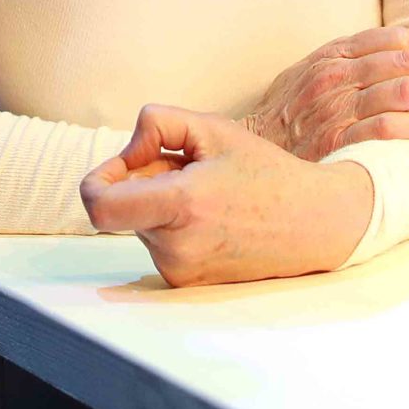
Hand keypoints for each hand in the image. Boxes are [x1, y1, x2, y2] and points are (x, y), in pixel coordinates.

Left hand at [80, 105, 373, 286]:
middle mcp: (176, 247)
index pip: (100, 207)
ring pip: (141, 223)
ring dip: (159, 202)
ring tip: (208, 192)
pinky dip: (172, 224)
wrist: (313, 224)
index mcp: (181, 206)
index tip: (115, 169)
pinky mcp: (187, 283)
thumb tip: (125, 154)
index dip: (96, 182)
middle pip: (123, 207)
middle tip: (188, 168)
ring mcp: (181, 271)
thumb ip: (156, 125)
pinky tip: (211, 215)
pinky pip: (158, 243)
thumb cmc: (264, 172)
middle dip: (142, 181)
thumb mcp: (211, 128)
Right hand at [239, 25, 408, 160]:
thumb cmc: (284, 116)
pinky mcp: (337, 142)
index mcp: (332, 56)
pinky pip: (388, 128)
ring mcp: (336, 109)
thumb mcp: (307, 72)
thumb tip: (405, 44)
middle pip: (407, 64)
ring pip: (404, 92)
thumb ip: (349, 57)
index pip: (394, 40)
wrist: (247, 153)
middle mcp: (336, 76)